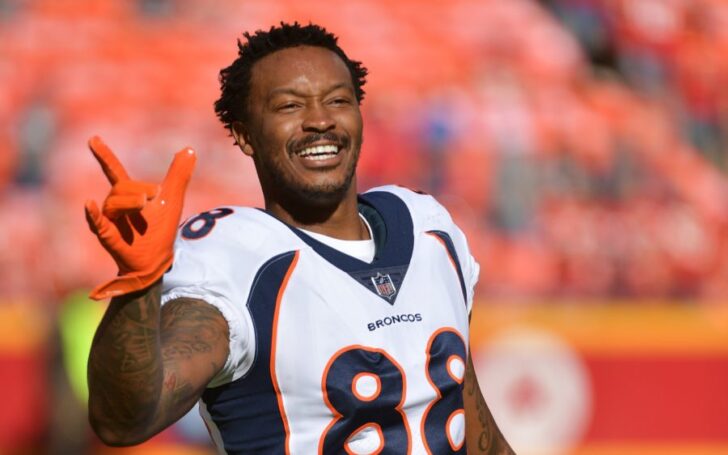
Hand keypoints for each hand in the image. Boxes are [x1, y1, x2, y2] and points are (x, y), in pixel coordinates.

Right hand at [85, 136, 195, 299]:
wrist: (158, 260)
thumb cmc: (161, 230)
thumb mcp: (173, 199)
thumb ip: (179, 175)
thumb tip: (190, 149)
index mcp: (128, 194)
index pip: (114, 170)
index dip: (104, 155)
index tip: (93, 139)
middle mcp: (114, 205)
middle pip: (120, 186)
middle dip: (138, 189)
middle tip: (152, 198)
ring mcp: (108, 220)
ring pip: (113, 201)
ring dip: (130, 202)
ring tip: (144, 206)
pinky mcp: (106, 235)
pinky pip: (96, 221)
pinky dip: (93, 213)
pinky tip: (89, 204)